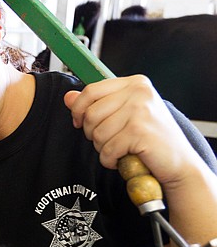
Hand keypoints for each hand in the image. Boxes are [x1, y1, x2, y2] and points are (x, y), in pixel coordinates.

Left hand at [63, 75, 199, 188]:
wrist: (179, 163)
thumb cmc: (151, 139)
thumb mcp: (123, 115)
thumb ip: (96, 104)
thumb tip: (68, 97)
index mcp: (135, 83)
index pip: (90, 91)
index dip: (78, 110)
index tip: (80, 122)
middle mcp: (139, 92)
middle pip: (90, 114)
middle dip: (93, 134)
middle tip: (111, 141)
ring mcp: (140, 111)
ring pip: (97, 133)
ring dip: (103, 149)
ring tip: (121, 149)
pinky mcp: (140, 132)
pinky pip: (107, 149)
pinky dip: (111, 160)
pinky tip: (125, 158)